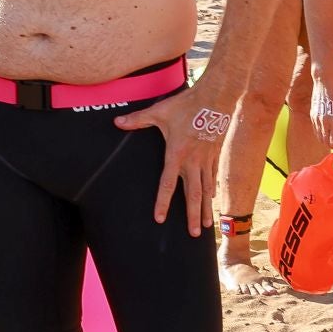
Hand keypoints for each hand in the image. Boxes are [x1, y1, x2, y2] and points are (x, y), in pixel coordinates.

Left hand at [116, 87, 227, 233]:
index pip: (167, 184)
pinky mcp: (215, 153)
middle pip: (193, 194)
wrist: (215, 97)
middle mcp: (193, 161)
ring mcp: (206, 159)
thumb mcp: (159, 111)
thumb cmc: (186, 104)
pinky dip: (213, 191)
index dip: (162, 202)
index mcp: (176, 154)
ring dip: (205, 209)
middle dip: (192, 215)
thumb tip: (117, 122)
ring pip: (206, 190)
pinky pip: (214, 177)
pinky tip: (212, 202)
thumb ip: (138, 120)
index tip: (159, 219)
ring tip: (205, 227)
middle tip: (193, 234)